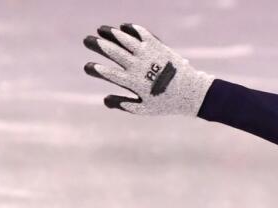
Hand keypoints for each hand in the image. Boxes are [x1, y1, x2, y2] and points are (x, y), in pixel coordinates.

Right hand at [83, 24, 213, 115]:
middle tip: (87, 40)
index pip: (109, 74)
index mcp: (133, 82)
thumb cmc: (165, 103)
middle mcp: (139, 66)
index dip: (96, 69)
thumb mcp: (144, 109)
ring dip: (111, 33)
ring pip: (125, 39)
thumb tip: (104, 100)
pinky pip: (141, 33)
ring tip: (101, 30)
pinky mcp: (157, 46)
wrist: (190, 92)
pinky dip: (130, 29)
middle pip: (113, 52)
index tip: (88, 66)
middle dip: (98, 45)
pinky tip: (123, 27)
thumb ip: (124, 105)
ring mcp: (148, 54)